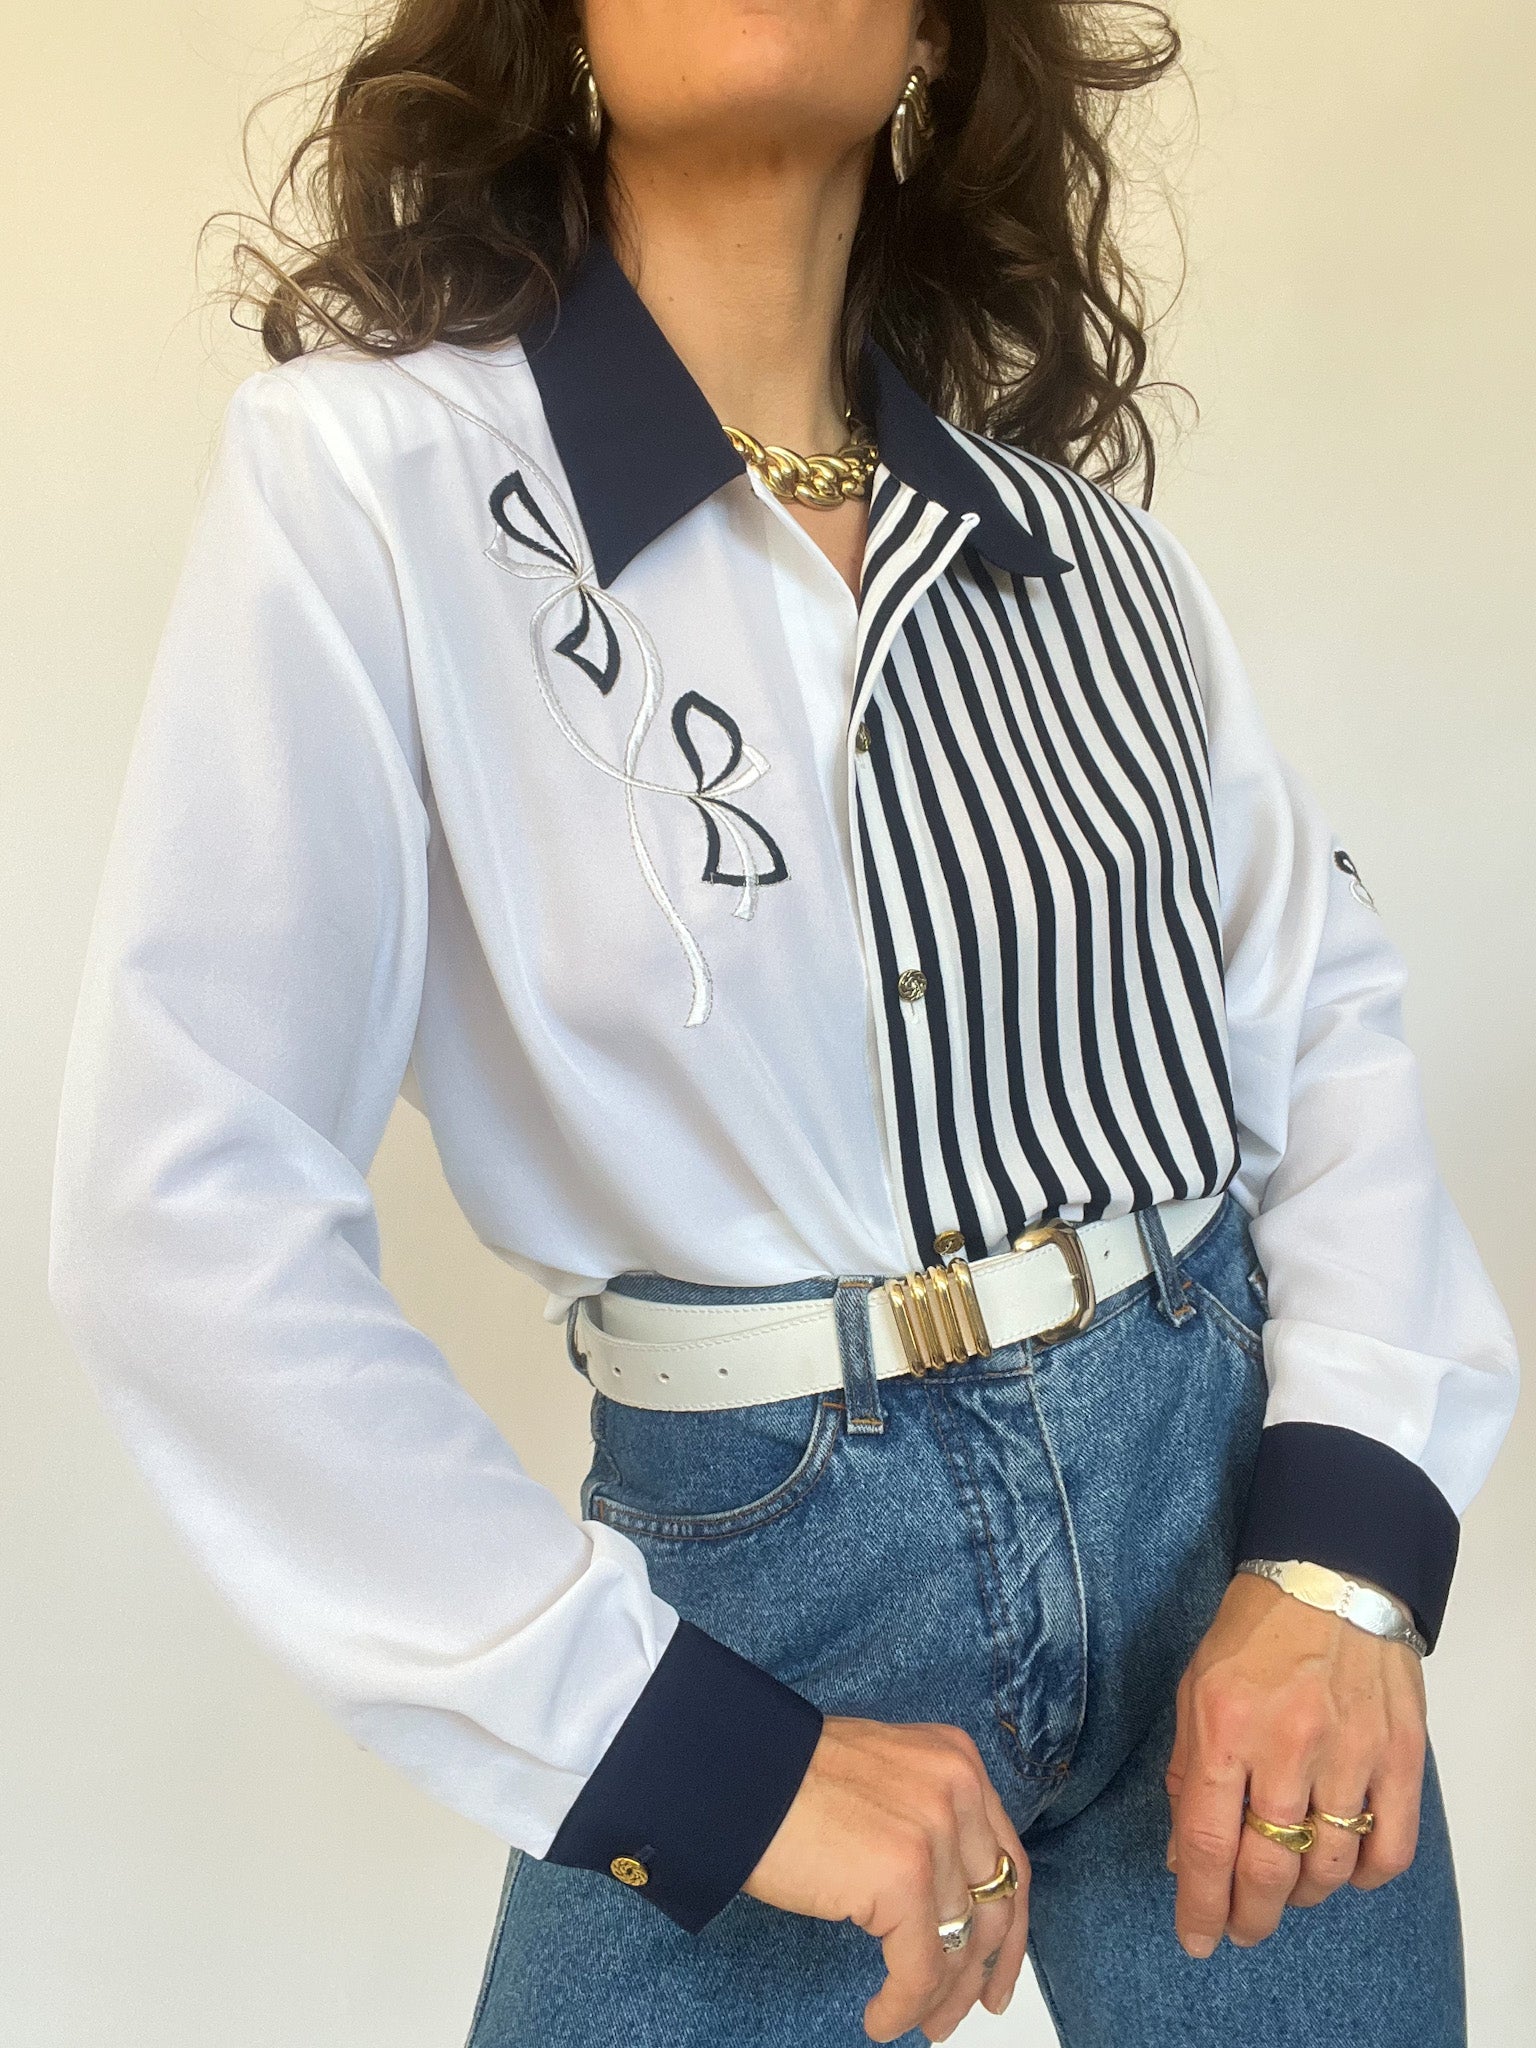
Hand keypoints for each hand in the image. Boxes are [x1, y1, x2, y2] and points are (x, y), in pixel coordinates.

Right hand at [743, 1715, 1030, 2042]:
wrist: (736, 1774)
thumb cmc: (787, 1777)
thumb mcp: (883, 1776)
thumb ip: (924, 1815)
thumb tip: (945, 1899)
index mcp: (955, 1760)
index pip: (1007, 1859)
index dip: (1007, 1928)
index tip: (997, 1969)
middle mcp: (956, 1789)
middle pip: (995, 1904)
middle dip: (981, 1970)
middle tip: (961, 2011)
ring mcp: (933, 1830)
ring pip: (960, 1943)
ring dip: (939, 1996)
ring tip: (916, 2022)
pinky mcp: (903, 1875)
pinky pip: (919, 1967)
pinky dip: (903, 2005)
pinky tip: (880, 2019)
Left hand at [1165, 1572, 1427, 1956]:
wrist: (1332, 1576)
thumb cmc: (1254, 1631)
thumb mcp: (1195, 1688)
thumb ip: (1186, 1771)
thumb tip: (1181, 1854)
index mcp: (1225, 1725)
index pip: (1206, 1840)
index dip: (1199, 1902)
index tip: (1197, 1937)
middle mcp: (1288, 1744)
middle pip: (1269, 1867)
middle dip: (1250, 1915)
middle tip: (1241, 1928)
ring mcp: (1351, 1752)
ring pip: (1330, 1867)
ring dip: (1304, 1896)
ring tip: (1286, 1890)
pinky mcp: (1400, 1756)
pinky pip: (1390, 1847)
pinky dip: (1367, 1875)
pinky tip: (1345, 1869)